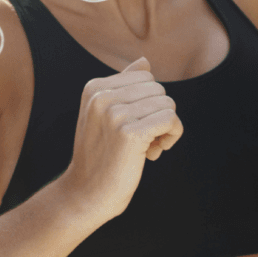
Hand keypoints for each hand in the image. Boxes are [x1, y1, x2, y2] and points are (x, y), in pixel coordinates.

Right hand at [62, 57, 183, 226]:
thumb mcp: (105, 116)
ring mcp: (115, 113)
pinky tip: (155, 152)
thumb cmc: (101, 156)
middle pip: (158, 89)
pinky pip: (171, 120)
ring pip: (167, 104)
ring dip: (166, 128)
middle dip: (158, 114)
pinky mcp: (129, 133)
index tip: (135, 126)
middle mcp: (102, 96)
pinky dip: (171, 136)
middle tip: (144, 140)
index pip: (145, 77)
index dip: (148, 103)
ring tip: (147, 148)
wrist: (86, 194)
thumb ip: (124, 87)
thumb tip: (145, 62)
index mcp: (94, 87)